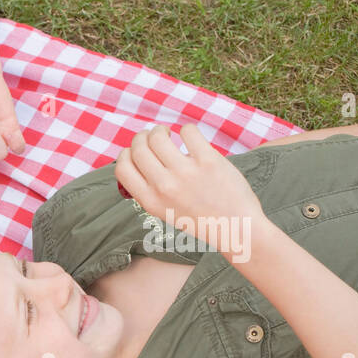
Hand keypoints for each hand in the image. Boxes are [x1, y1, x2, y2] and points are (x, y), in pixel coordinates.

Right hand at [114, 125, 266, 258]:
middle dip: (142, 137)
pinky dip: (186, 130)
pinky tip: (191, 138)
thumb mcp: (165, 212)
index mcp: (150, 201)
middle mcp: (164, 186)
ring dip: (160, 130)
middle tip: (153, 138)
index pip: (122, 168)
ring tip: (169, 134)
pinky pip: (188, 131)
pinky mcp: (208, 160)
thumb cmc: (201, 219)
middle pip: (138, 148)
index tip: (135, 152)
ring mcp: (185, 172)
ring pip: (158, 136)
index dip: (125, 154)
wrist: (235, 227)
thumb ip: (151, 190)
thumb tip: (141, 161)